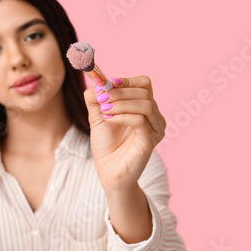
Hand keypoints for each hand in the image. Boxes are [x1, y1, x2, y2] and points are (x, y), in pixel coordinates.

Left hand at [83, 76, 165, 190]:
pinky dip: (122, 116)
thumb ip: (95, 98)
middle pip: (144, 92)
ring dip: (121, 104)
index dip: (126, 81)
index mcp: (144, 107)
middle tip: (102, 99)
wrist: (107, 169)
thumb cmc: (106, 143)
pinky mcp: (150, 141)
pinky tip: (109, 120)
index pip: (144, 84)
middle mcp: (154, 116)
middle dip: (119, 93)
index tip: (108, 83)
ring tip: (105, 111)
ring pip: (145, 104)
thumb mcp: (97, 115)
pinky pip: (140, 120)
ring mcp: (155, 129)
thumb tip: (97, 83)